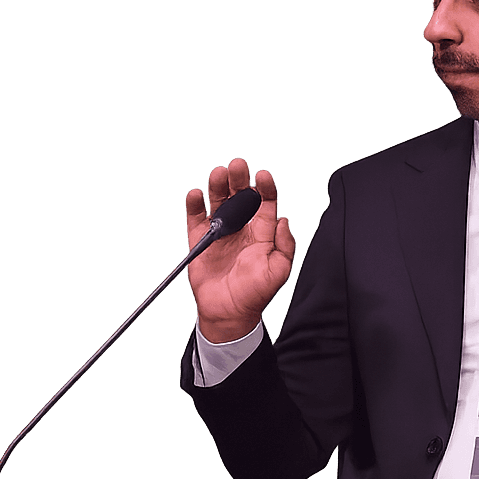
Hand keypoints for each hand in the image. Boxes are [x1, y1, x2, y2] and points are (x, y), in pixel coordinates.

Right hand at [185, 158, 295, 342]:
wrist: (229, 313)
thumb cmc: (256, 293)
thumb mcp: (279, 271)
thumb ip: (285, 245)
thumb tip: (283, 220)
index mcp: (262, 231)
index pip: (265, 203)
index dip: (265, 188)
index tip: (263, 176)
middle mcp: (242, 227)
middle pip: (240, 197)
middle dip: (240, 180)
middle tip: (238, 165)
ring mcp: (220, 232)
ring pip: (219, 202)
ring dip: (218, 187)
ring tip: (219, 174)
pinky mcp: (200, 241)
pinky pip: (196, 219)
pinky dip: (194, 206)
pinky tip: (195, 194)